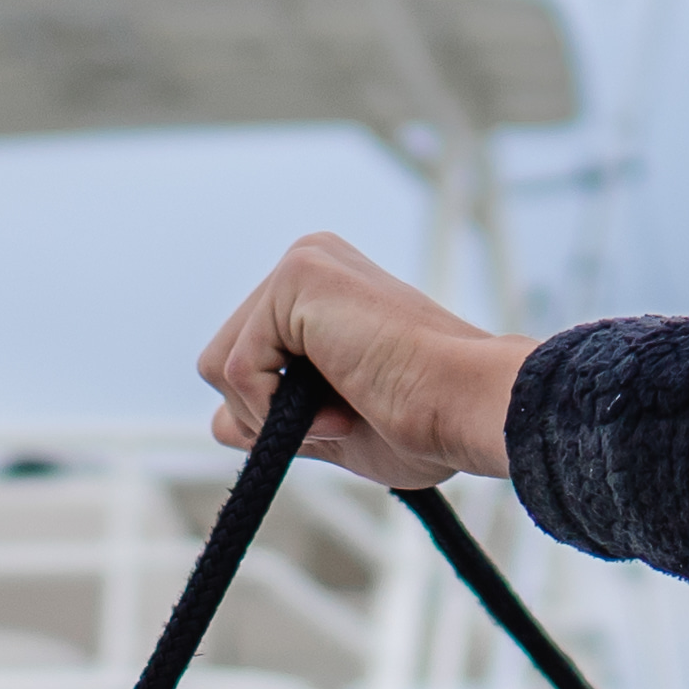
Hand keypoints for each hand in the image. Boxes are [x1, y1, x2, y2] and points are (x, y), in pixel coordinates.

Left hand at [194, 233, 527, 491]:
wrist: (468, 408)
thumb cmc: (426, 421)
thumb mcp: (331, 425)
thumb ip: (277, 416)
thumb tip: (220, 422)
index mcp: (318, 293)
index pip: (246, 364)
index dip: (280, 416)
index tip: (351, 416)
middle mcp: (306, 263)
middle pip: (223, 365)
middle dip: (270, 416)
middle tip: (349, 415)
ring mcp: (302, 264)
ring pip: (222, 368)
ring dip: (274, 416)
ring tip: (346, 409)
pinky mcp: (297, 276)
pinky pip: (236, 367)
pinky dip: (276, 410)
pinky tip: (341, 406)